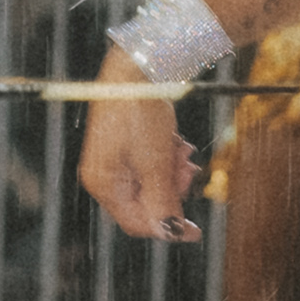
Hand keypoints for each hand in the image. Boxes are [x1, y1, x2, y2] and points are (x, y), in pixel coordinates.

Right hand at [78, 45, 202, 241]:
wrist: (137, 67)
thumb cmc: (141, 111)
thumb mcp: (156, 162)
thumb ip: (163, 201)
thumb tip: (171, 233)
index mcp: (104, 183)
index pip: (136, 223)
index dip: (167, 229)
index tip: (195, 231)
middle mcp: (104, 176)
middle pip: (146, 204)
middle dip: (172, 190)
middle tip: (189, 169)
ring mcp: (114, 161)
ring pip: (153, 185)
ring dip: (173, 172)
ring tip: (182, 151)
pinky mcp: (126, 147)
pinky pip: (151, 166)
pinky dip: (167, 159)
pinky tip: (175, 143)